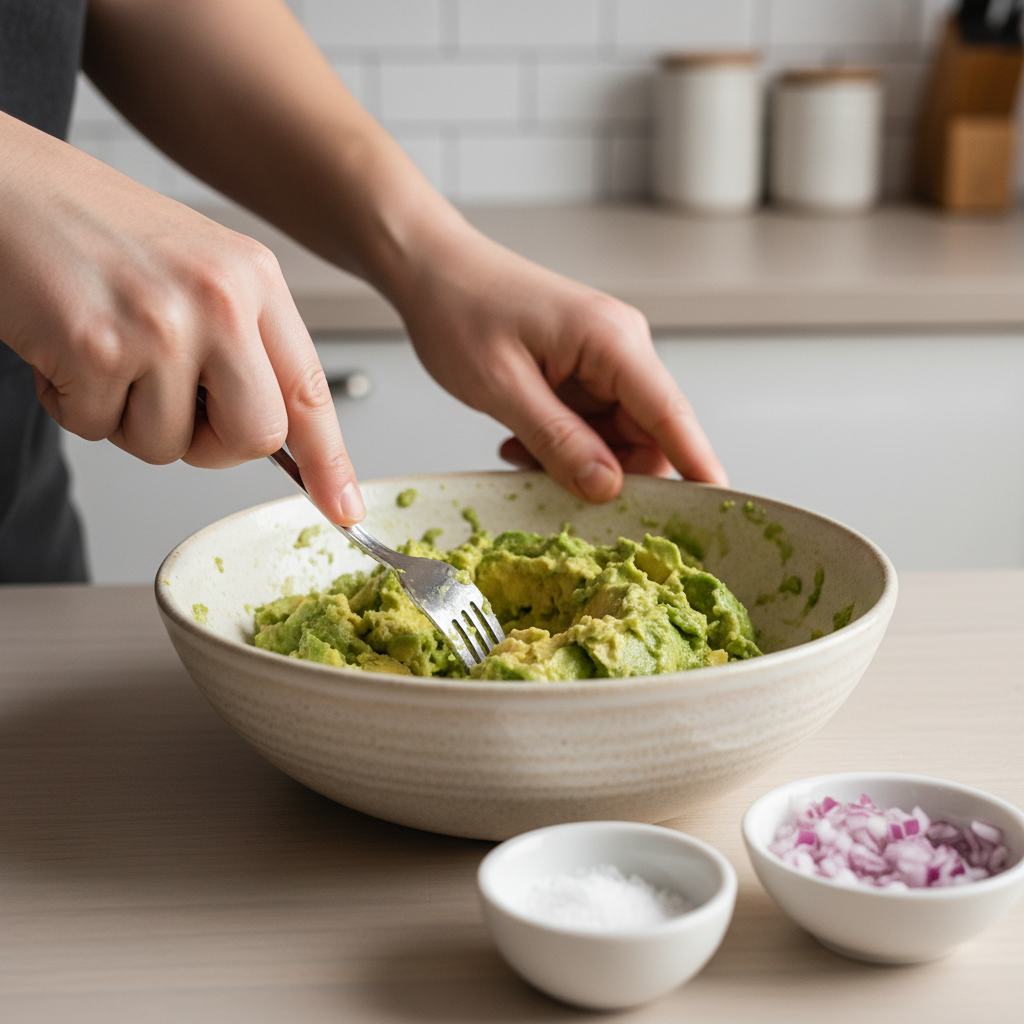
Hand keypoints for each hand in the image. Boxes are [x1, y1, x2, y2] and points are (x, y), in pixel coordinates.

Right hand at [0, 111, 363, 523]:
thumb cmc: (92, 231)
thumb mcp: (197, 269)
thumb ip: (242, 343)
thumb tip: (272, 434)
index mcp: (254, 279)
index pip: (310, 390)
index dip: (329, 461)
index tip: (343, 508)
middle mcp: (222, 299)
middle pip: (253, 438)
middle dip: (208, 444)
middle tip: (164, 401)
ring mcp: (163, 323)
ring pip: (168, 446)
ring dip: (125, 417)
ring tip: (101, 349)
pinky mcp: (99, 347)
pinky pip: (99, 430)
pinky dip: (72, 403)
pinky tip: (62, 345)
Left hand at [393, 222, 726, 503]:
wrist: (431, 270)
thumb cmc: (460, 309)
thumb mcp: (502, 386)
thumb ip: (557, 440)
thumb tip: (607, 487)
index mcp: (612, 340)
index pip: (671, 415)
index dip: (696, 466)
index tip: (717, 507)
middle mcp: (619, 348)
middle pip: (648, 435)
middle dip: (612, 473)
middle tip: (562, 493)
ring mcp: (602, 360)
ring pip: (616, 438)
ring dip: (577, 461)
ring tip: (523, 454)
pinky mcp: (582, 372)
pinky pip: (590, 427)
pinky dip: (561, 446)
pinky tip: (521, 441)